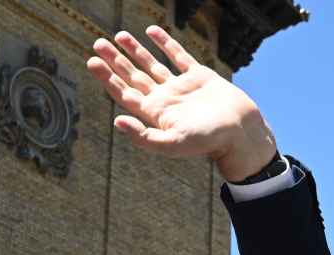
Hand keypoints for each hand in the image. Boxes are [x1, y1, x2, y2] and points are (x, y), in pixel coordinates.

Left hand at [86, 25, 277, 180]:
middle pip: (133, 76)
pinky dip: (165, 43)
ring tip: (118, 36)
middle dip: (115, 61)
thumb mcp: (173, 143)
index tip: (93, 62)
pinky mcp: (198, 76)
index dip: (107, 78)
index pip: (124, 93)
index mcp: (154, 114)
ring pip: (152, 64)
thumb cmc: (208, 141)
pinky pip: (177, 56)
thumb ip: (144, 136)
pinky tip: (152, 32)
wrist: (241, 131)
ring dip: (135, 51)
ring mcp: (180, 87)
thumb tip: (117, 122)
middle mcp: (164, 99)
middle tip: (98, 44)